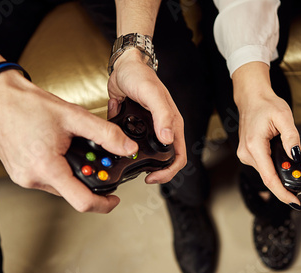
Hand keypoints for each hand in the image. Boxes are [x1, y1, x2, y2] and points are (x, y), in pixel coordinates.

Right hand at [0, 71, 137, 212]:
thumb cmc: (27, 104)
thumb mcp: (74, 116)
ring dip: (72, 172)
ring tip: (72, 148)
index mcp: (46, 168)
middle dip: (88, 178)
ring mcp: (23, 178)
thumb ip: (105, 134)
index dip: (103, 204)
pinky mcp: (18, 173)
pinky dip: (58, 168)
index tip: (114, 199)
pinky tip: (58, 149)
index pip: (82, 201)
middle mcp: (32, 178)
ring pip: (60, 185)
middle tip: (93, 158)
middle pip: (72, 192)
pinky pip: (46, 179)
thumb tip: (128, 148)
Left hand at [107, 49, 185, 184]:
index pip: (179, 155)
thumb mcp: (152, 94)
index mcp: (172, 124)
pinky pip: (136, 145)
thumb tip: (167, 138)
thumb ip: (162, 115)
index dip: (169, 170)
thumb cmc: (141, 75)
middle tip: (145, 177)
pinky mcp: (136, 127)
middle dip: (159, 172)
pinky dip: (130, 152)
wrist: (124, 66)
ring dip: (144, 164)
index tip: (154, 176)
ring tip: (133, 168)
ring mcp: (150, 130)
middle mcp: (163, 129)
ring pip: (151, 154)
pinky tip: (121, 153)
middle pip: (167, 159)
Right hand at [232, 63, 300, 207]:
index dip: (283, 193)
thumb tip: (296, 155)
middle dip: (285, 183)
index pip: (270, 178)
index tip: (294, 202)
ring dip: (280, 172)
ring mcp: (246, 155)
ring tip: (291, 161)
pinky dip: (274, 167)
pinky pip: (264, 166)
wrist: (251, 98)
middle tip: (300, 185)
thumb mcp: (284, 116)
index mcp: (255, 146)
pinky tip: (281, 159)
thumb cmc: (264, 104)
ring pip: (266, 172)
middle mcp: (247, 153)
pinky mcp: (248, 154)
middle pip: (269, 177)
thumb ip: (292, 137)